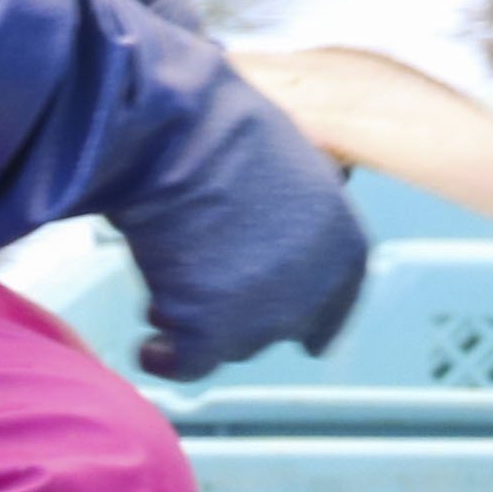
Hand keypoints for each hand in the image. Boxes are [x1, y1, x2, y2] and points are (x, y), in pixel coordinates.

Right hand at [104, 0, 370, 379]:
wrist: (179, 135)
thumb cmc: (224, 128)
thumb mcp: (288, 165)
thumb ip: (293, 212)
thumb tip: (269, 229)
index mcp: (344, 243)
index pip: (339, 298)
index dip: (319, 318)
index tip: (310, 341)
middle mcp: (313, 288)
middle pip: (278, 322)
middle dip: (243, 312)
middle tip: (199, 280)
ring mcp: (262, 315)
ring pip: (230, 342)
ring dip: (200, 321)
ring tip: (163, 280)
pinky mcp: (210, 333)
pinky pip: (187, 363)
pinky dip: (164, 358)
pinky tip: (148, 349)